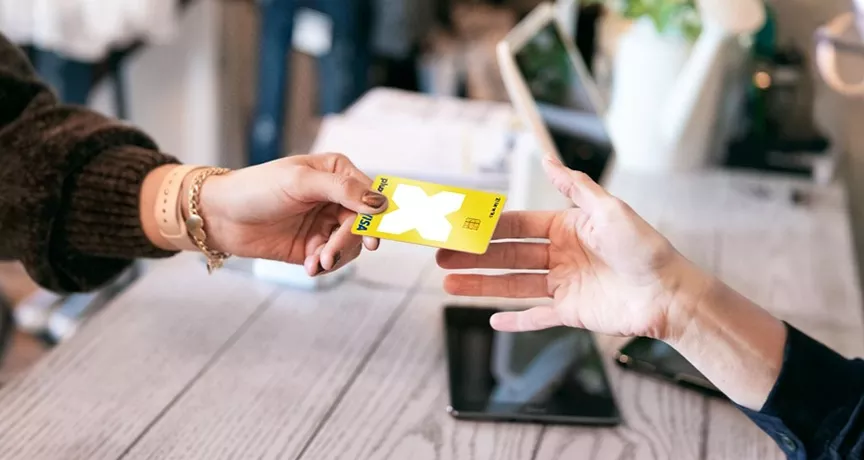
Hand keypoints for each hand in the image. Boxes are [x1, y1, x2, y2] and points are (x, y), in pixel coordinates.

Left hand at [197, 154, 386, 275]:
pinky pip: (333, 259)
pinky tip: (309, 266)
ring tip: (315, 263)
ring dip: (335, 256)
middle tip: (330, 255)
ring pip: (350, 245)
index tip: (373, 240)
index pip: (369, 195)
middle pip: (362, 224)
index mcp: (338, 173)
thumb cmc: (257, 188)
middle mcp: (336, 197)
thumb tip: (380, 202)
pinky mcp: (314, 246)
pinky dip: (324, 265)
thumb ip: (342, 190)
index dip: (376, 217)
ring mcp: (326, 222)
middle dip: (347, 242)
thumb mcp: (300, 182)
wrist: (221, 216)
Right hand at [437, 157, 709, 340]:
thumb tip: (547, 161)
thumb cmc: (645, 248)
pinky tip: (491, 321)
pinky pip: (536, 318)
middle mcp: (560, 256)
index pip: (518, 225)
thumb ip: (576, 188)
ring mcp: (564, 286)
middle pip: (507, 255)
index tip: (461, 224)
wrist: (671, 293)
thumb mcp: (609, 210)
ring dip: (481, 285)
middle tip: (441, 254)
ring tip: (448, 283)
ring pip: (513, 285)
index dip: (489, 226)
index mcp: (566, 228)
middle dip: (474, 255)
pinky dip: (515, 321)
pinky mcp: (571, 314)